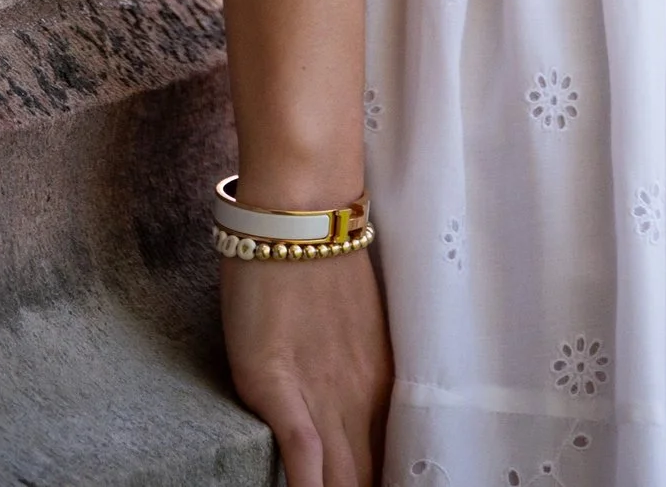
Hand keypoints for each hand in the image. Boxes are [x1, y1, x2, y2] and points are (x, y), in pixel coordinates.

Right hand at [219, 244, 393, 486]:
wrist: (300, 206)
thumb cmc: (322, 260)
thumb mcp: (356, 328)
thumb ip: (357, 372)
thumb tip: (357, 409)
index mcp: (380, 384)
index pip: (387, 463)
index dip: (383, 481)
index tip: (382, 485)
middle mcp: (359, 397)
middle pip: (367, 477)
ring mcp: (321, 392)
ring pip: (342, 476)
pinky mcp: (278, 384)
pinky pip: (302, 450)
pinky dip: (309, 484)